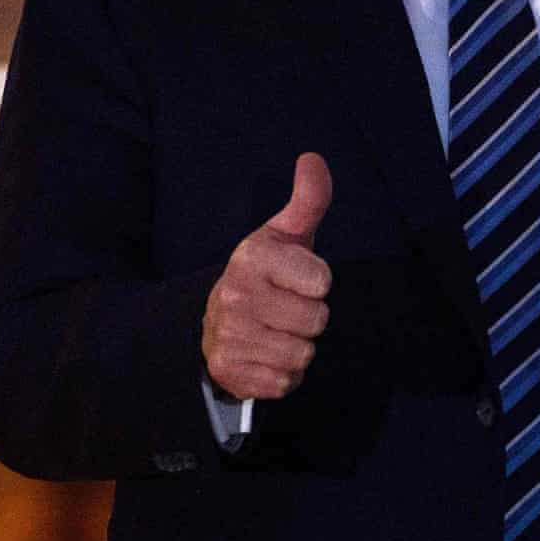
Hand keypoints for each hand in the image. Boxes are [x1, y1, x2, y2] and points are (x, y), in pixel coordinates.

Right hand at [203, 153, 332, 400]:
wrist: (218, 321)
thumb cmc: (267, 273)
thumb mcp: (286, 235)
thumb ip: (308, 199)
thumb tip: (312, 158)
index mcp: (252, 258)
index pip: (321, 281)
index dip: (316, 283)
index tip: (296, 278)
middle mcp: (235, 295)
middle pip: (316, 321)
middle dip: (309, 318)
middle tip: (286, 308)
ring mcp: (230, 335)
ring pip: (302, 354)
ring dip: (298, 348)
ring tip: (276, 331)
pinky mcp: (230, 371)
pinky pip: (285, 382)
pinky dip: (282, 374)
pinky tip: (266, 354)